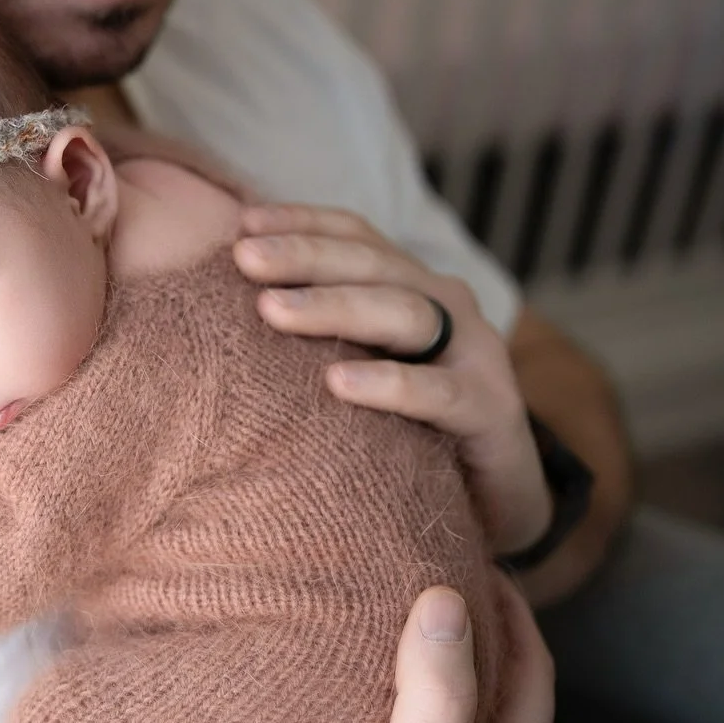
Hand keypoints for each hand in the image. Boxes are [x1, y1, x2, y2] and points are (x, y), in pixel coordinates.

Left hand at [234, 205, 550, 556]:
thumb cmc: (407, 427)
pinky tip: (337, 383)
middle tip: (243, 258)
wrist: (493, 499)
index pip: (356, 237)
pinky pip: (437, 392)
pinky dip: (388, 385)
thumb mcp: (359, 365)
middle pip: (372, 264)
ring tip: (272, 311)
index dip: (301, 223)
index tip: (240, 224)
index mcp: (411, 286)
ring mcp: (475, 354)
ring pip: (404, 313)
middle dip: (304, 257)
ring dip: (334, 307)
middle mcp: (447, 306)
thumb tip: (230, 308)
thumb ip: (315, 334)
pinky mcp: (490, 409)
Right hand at [286, 584, 554, 722]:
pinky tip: (366, 698)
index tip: (461, 550)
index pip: (533, 663)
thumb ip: (433, 699)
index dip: (506, 602)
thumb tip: (446, 597)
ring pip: (467, 716)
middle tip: (424, 569)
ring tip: (392, 619)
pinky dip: (414, 703)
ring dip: (443, 664)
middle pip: (505, 686)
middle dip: (475, 625)